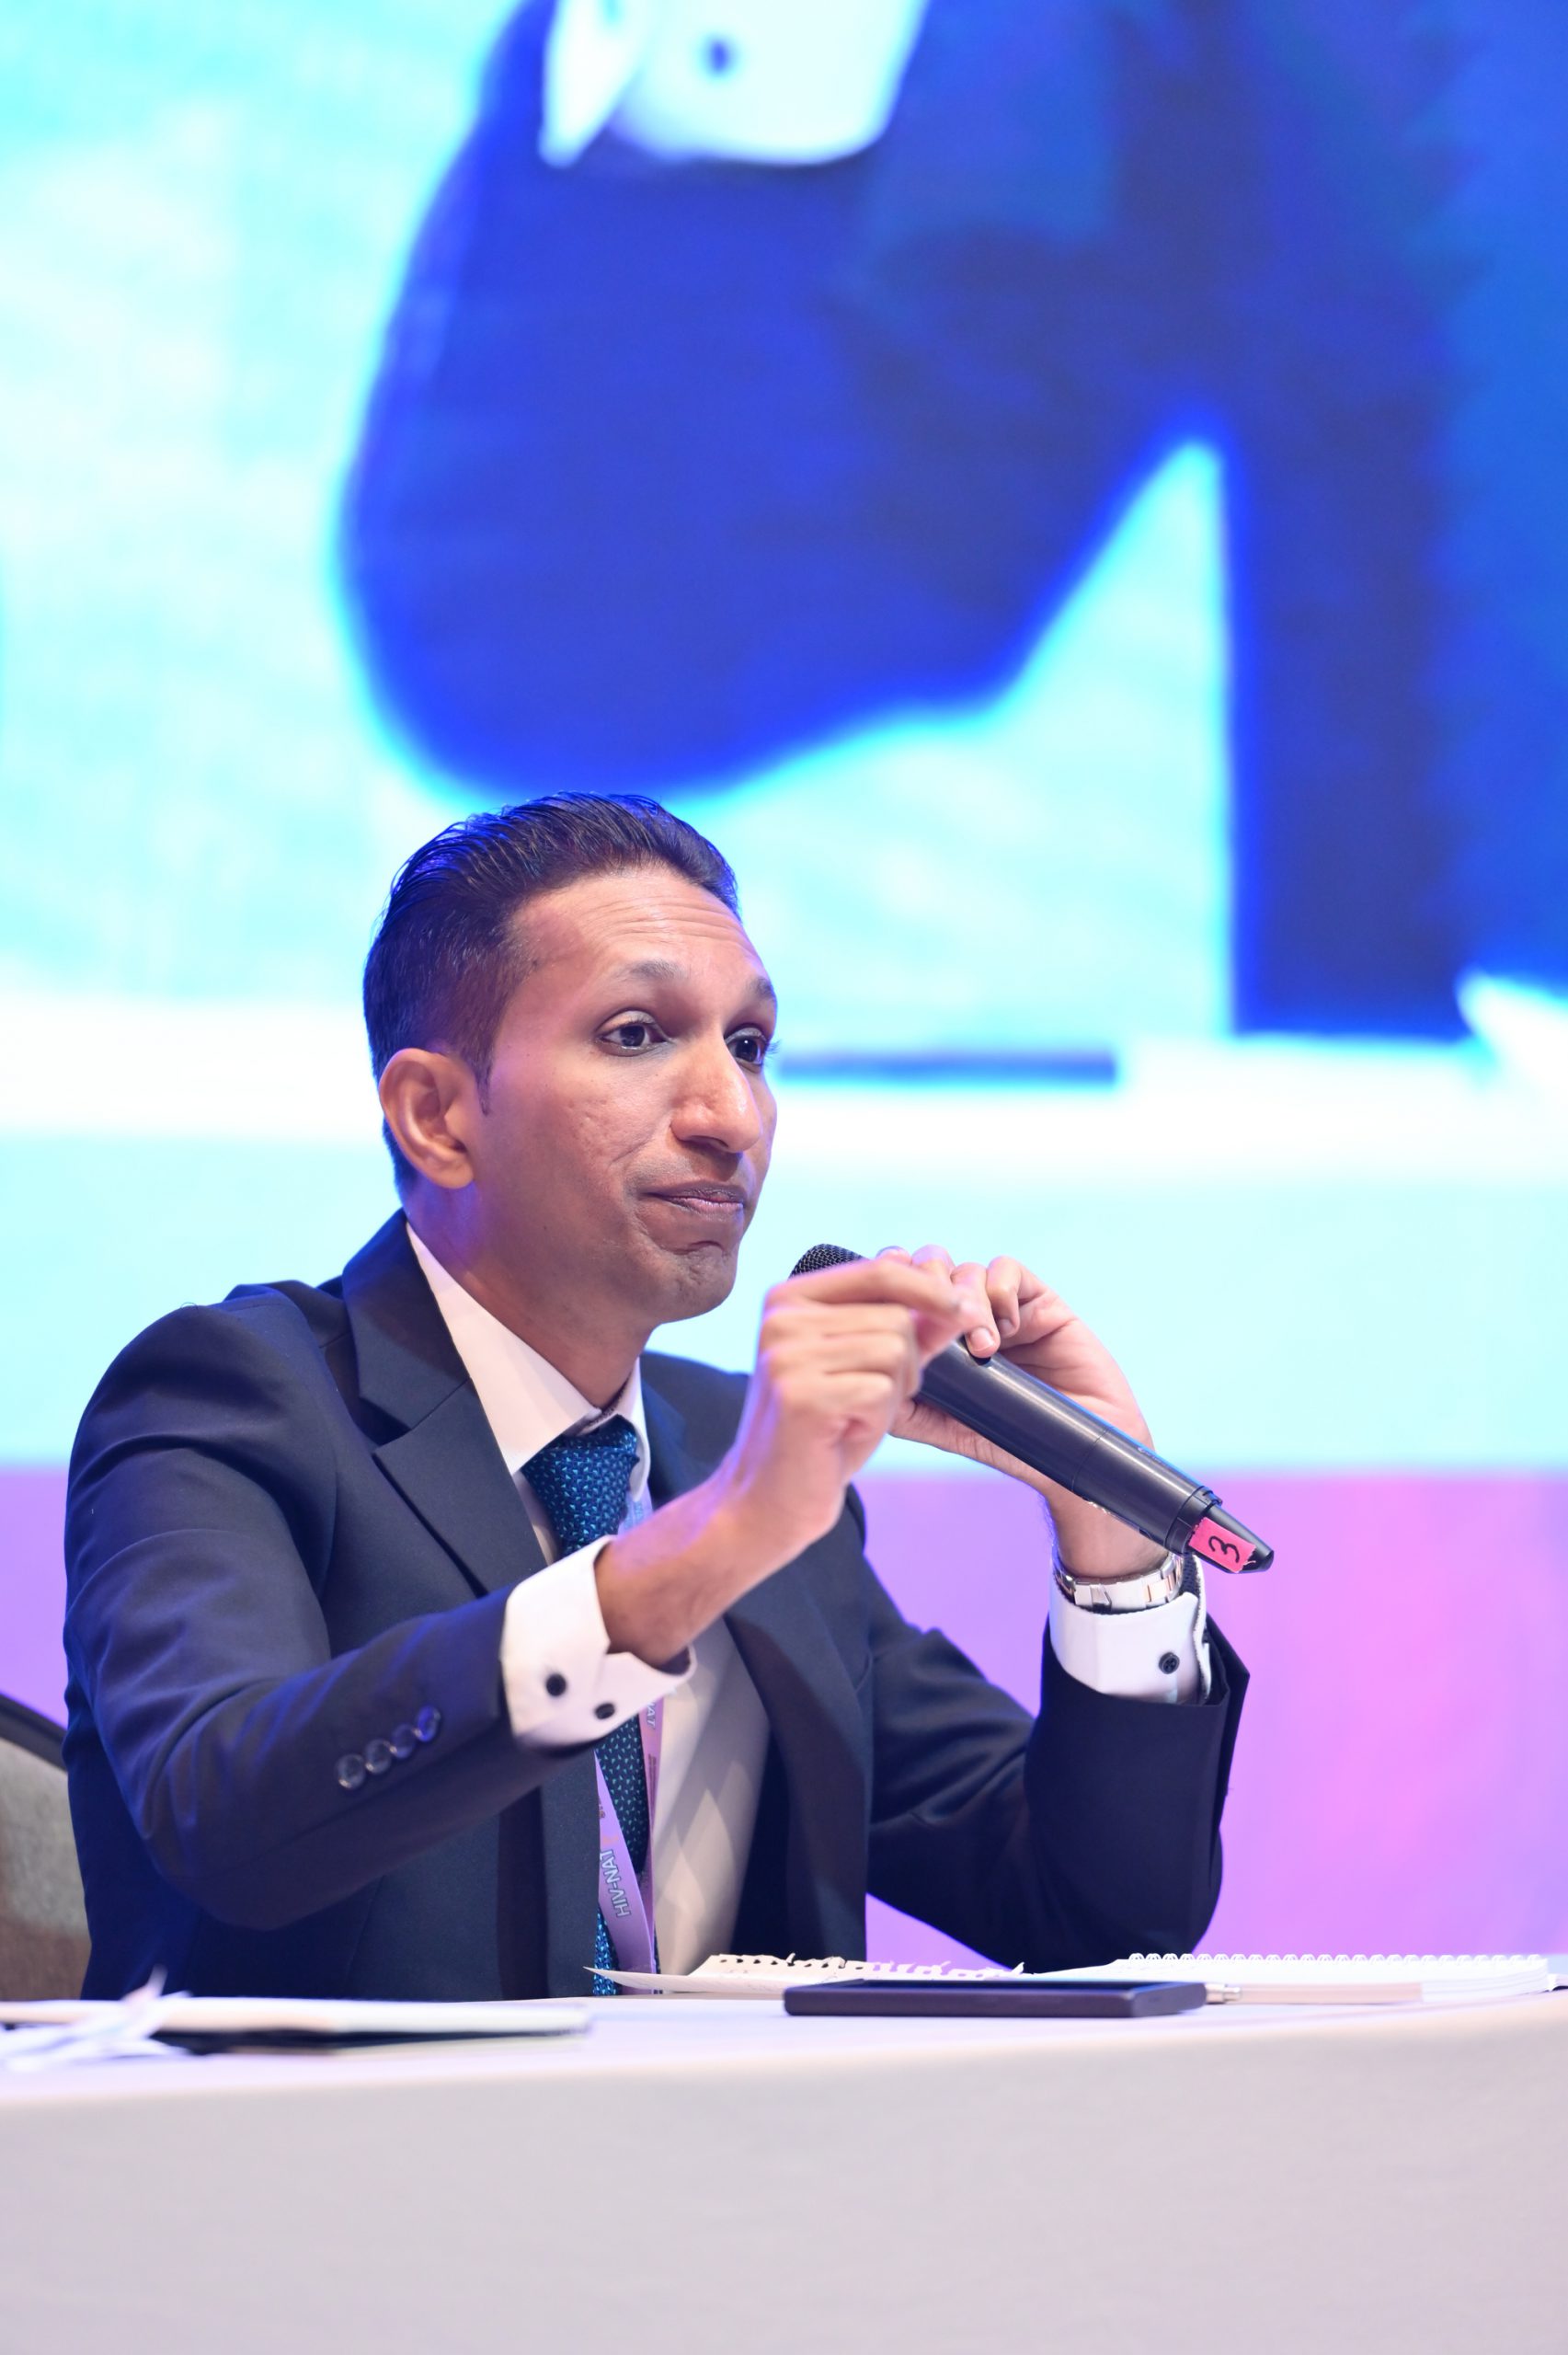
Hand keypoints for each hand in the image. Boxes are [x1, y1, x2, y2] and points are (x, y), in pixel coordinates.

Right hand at [595, 1255, 985, 1664]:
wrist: (767, 1501)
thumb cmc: (820, 1434)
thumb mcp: (863, 1369)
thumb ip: (906, 1331)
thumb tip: (960, 1301)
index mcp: (790, 1299)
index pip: (880, 1270)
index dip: (929, 1290)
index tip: (962, 1313)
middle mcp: (782, 1318)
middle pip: (896, 1317)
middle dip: (907, 1364)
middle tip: (871, 1401)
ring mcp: (787, 1354)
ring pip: (894, 1351)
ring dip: (893, 1393)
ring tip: (854, 1417)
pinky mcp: (801, 1394)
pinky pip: (882, 1391)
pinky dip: (877, 1419)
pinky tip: (843, 1434)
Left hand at [879, 1243, 1166, 1581]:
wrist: (1076, 1452)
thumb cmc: (1012, 1442)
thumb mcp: (948, 1429)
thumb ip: (909, 1409)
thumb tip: (866, 1380)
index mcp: (937, 1341)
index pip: (901, 1293)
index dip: (890, 1289)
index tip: (890, 1311)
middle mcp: (965, 1318)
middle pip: (929, 1268)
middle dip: (927, 1289)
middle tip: (939, 1328)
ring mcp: (1001, 1308)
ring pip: (966, 1270)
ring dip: (968, 1303)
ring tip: (985, 1349)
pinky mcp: (1038, 1302)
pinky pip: (1006, 1269)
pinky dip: (1000, 1291)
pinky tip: (1008, 1329)